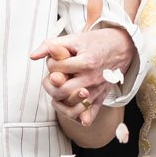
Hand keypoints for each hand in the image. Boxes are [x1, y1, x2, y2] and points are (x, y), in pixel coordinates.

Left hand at [31, 0, 129, 126]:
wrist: (122, 46)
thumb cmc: (96, 42)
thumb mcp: (74, 39)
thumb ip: (51, 45)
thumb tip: (33, 56)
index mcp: (86, 62)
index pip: (57, 69)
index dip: (51, 64)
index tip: (56, 60)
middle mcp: (92, 79)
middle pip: (62, 91)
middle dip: (50, 85)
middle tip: (53, 78)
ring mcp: (97, 90)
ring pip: (73, 108)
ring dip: (60, 103)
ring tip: (59, 92)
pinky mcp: (102, 96)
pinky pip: (91, 114)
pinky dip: (82, 118)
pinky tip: (75, 115)